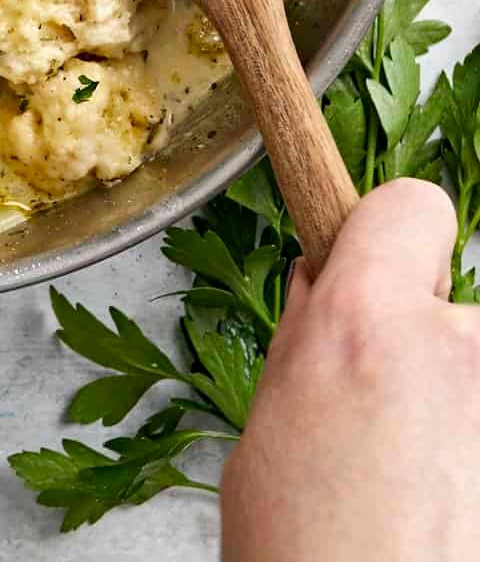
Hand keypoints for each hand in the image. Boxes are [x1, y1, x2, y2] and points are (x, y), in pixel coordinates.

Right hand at [221, 178, 479, 560]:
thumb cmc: (306, 559)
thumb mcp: (271, 422)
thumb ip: (312, 339)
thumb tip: (330, 291)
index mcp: (364, 325)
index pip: (413, 204)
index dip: (390, 235)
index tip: (380, 270)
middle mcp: (456, 350)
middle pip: (455, 298)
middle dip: (426, 338)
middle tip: (391, 417)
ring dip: (459, 404)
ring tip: (424, 481)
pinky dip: (475, 451)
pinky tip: (449, 505)